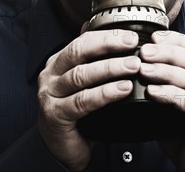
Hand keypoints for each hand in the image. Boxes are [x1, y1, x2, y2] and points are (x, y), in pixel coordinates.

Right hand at [37, 29, 139, 170]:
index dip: (107, 36)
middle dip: (108, 45)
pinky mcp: (55, 115)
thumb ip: (94, 61)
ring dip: (110, 68)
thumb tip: (114, 36)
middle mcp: (51, 75)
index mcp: (58, 63)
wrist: (60, 148)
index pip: (82, 41)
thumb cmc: (76, 112)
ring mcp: (50, 95)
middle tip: (133, 45)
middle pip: (79, 52)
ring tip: (133, 66)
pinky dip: (104, 94)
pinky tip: (123, 89)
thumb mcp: (84, 83)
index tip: (131, 36)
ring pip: (81, 75)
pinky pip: (82, 101)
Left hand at [139, 31, 184, 171]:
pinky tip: (152, 92)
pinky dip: (170, 95)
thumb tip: (135, 63)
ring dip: (165, 72)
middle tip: (144, 51)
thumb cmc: (183, 131)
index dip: (174, 40)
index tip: (153, 36)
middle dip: (167, 52)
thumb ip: (162, 82)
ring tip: (143, 70)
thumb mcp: (171, 100)